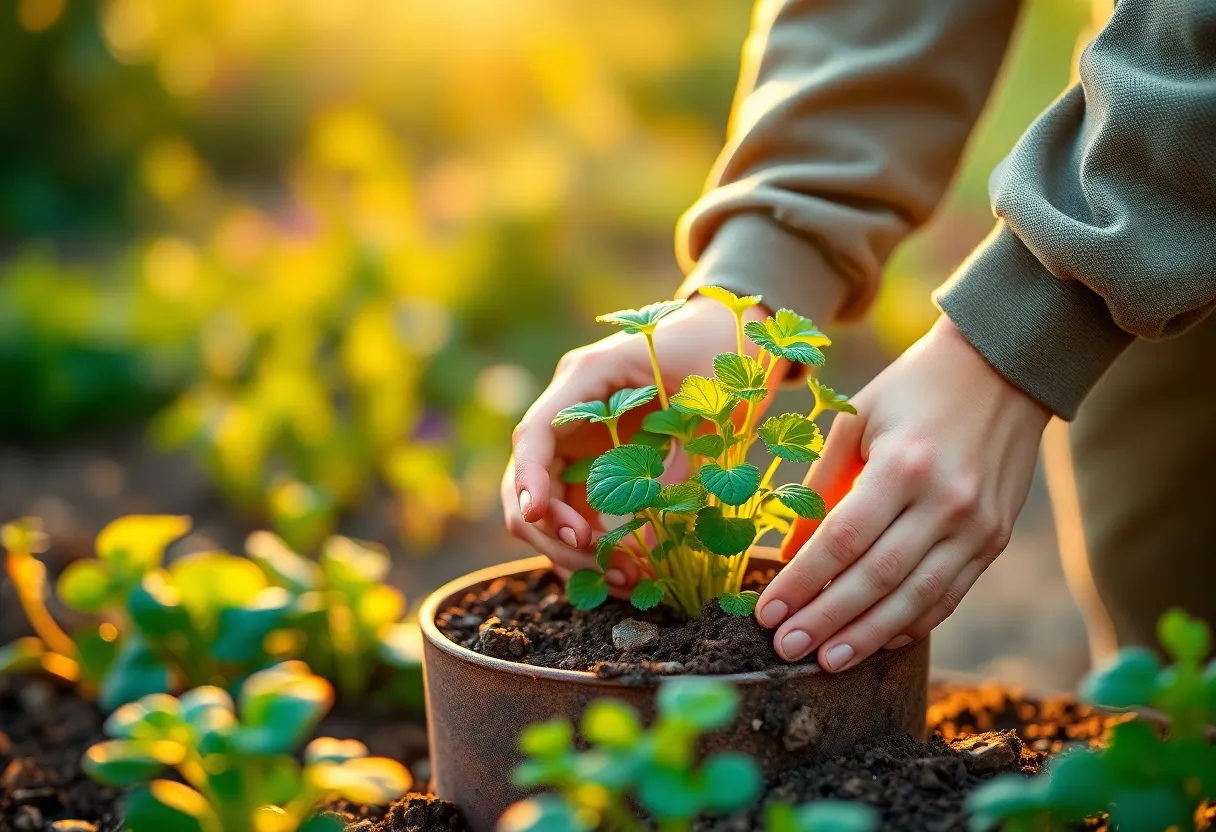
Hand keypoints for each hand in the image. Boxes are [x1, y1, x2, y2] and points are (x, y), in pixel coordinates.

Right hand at [503, 294, 780, 589]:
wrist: (739, 336)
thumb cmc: (726, 355)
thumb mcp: (713, 405)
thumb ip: (680, 465)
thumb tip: (645, 544)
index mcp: (588, 377)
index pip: (536, 433)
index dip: (530, 479)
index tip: (540, 519)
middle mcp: (572, 409)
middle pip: (529, 480)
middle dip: (554, 531)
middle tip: (604, 567)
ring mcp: (582, 440)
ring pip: (550, 506)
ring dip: (574, 550)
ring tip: (626, 582)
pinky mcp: (599, 465)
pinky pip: (579, 513)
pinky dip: (595, 548)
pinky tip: (629, 574)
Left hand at [757, 316, 1050, 670]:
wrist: (1004, 370)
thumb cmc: (913, 389)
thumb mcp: (856, 419)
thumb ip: (822, 483)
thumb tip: (788, 549)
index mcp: (904, 467)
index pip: (842, 541)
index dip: (801, 582)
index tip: (767, 612)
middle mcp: (945, 503)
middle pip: (876, 579)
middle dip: (826, 620)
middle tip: (785, 649)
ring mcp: (977, 527)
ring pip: (915, 600)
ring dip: (866, 636)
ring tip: (825, 661)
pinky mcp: (995, 540)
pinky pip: (949, 595)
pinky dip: (911, 624)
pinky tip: (876, 641)